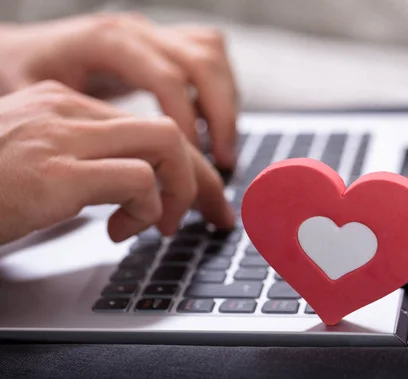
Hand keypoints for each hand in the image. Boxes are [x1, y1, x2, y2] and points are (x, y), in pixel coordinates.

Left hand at [0, 13, 237, 168]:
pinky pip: (210, 54)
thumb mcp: (34, 96)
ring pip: (213, 55)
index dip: (186, 121)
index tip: (191, 160)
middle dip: (221, 115)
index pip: (166, 78)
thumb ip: (73, 123)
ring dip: (228, 103)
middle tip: (225, 160)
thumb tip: (112, 163)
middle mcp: (136, 31)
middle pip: (202, 62)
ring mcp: (153, 33)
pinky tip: (212, 122)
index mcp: (106, 42)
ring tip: (224, 148)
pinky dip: (221, 88)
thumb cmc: (23, 73)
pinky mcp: (163, 43)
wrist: (25, 49)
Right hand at [0, 81, 233, 244]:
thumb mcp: (37, 167)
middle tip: (216, 216)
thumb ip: (85, 166)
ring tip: (159, 225)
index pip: (147, 125)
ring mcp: (60, 137)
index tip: (201, 198)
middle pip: (168, 131)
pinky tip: (120, 231)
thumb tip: (138, 188)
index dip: (186, 165)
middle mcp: (65, 111)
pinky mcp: (55, 172)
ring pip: (165, 144)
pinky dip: (146, 208)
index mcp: (62, 106)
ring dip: (178, 191)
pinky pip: (137, 178)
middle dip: (203, 179)